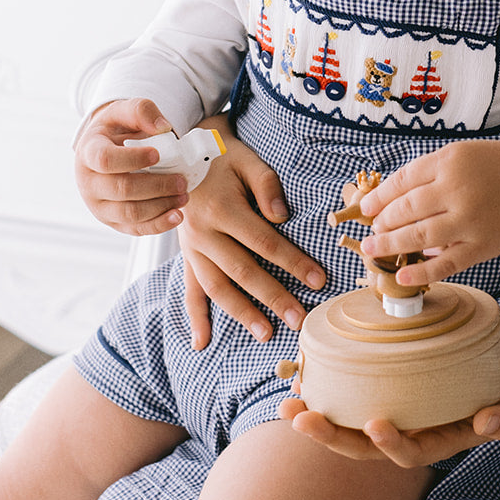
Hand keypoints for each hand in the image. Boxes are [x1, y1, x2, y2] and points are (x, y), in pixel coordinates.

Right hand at [74, 98, 188, 235]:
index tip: (157, 154)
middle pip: (121, 189)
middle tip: (182, 180)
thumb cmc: (116, 130)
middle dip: (156, 186)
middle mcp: (89, 182)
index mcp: (89, 152)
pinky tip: (177, 215)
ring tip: (184, 195)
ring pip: (130, 213)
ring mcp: (99, 205)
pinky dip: (158, 225)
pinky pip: (135, 229)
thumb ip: (142, 110)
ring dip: (161, 206)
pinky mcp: (113, 221)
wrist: (105, 149)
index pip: (105, 160)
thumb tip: (163, 127)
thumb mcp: (124, 110)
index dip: (132, 159)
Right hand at [178, 119, 326, 348]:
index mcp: (222, 209)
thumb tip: (282, 217)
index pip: (264, 242)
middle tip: (300, 320)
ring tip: (266, 334)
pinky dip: (195, 317)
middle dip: (273, 298)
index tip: (318, 280)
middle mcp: (203, 233)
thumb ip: (267, 185)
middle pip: (243, 272)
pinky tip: (202, 342)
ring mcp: (191, 249)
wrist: (182, 157)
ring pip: (217, 288)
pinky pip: (189, 290)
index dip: (292, 262)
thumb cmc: (224, 159)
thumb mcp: (248, 160)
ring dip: (241, 314)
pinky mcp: (186, 257)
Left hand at [279, 354, 499, 466]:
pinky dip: (329, 393)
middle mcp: (411, 435)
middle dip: (332, 436)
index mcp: (438, 443)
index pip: (407, 453)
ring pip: (351, 426)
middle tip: (302, 418)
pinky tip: (304, 379)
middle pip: (365, 447)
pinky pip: (354, 400)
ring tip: (288, 403)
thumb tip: (490, 422)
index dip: (390, 444)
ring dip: (319, 418)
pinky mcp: (389, 393)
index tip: (376, 425)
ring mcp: (397, 417)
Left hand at [356, 139, 499, 285]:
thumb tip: (387, 202)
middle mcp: (460, 189)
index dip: (380, 197)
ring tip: (372, 248)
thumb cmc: (494, 169)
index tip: (365, 208)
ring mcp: (471, 221)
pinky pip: (446, 263)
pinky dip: (421, 272)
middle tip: (372, 230)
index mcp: (451, 161)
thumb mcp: (461, 155)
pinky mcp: (482, 246)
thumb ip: (427, 174)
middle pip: (407, 209)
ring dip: (390, 245)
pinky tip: (400, 276)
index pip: (403, 180)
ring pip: (420, 237)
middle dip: (383, 222)